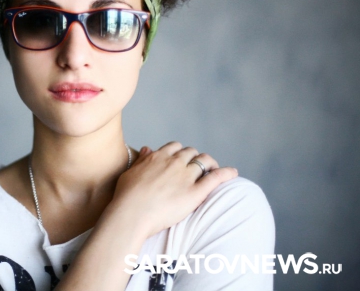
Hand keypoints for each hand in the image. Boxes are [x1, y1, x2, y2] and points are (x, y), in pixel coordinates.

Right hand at [109, 141, 237, 240]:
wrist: (131, 214)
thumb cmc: (126, 196)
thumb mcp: (130, 172)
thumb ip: (141, 160)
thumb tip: (147, 148)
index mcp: (157, 157)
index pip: (175, 147)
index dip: (180, 153)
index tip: (181, 160)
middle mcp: (173, 163)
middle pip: (191, 152)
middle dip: (195, 158)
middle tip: (198, 168)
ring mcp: (185, 177)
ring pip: (204, 161)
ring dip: (209, 164)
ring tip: (213, 170)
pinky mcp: (195, 192)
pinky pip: (215, 178)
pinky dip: (226, 173)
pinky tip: (233, 173)